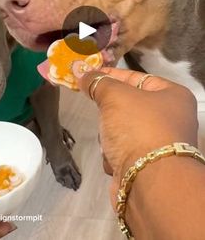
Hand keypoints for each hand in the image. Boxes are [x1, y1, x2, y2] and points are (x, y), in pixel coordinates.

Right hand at [74, 67, 197, 206]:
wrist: (148, 183)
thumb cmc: (138, 128)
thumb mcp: (115, 96)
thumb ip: (98, 82)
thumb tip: (83, 73)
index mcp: (172, 96)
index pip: (137, 77)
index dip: (112, 75)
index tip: (89, 75)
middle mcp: (171, 118)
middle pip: (129, 106)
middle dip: (110, 111)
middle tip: (99, 110)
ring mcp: (159, 144)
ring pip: (122, 129)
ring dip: (110, 135)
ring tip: (110, 141)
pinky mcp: (146, 166)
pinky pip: (123, 151)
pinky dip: (114, 155)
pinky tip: (115, 160)